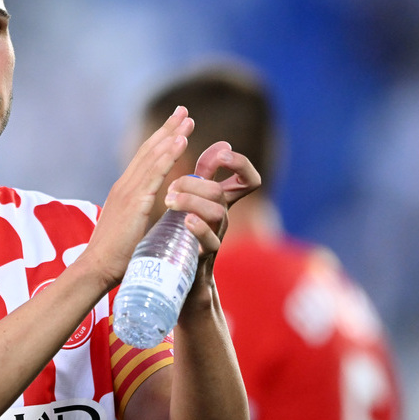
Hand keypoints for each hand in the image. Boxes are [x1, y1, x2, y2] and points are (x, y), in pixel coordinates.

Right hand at [84, 106, 193, 286]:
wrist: (97, 267)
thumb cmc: (114, 256)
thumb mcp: (129, 229)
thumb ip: (139, 217)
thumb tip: (150, 218)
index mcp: (123, 192)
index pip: (143, 160)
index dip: (159, 141)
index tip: (175, 127)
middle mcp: (124, 186)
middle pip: (147, 150)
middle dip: (167, 130)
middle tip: (182, 111)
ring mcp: (127, 192)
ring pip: (152, 156)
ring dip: (171, 136)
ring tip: (187, 120)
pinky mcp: (134, 202)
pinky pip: (155, 173)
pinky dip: (168, 155)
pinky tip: (180, 142)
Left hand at [163, 140, 260, 283]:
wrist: (178, 275)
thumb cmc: (186, 233)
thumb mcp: (195, 199)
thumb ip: (206, 173)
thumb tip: (222, 144)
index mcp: (221, 202)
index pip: (249, 179)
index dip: (240, 163)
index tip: (221, 153)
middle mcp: (222, 217)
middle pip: (222, 191)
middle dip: (194, 182)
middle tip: (170, 187)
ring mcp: (215, 236)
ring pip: (217, 212)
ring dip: (191, 201)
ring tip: (169, 200)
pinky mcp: (204, 255)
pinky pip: (211, 241)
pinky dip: (199, 228)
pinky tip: (186, 220)